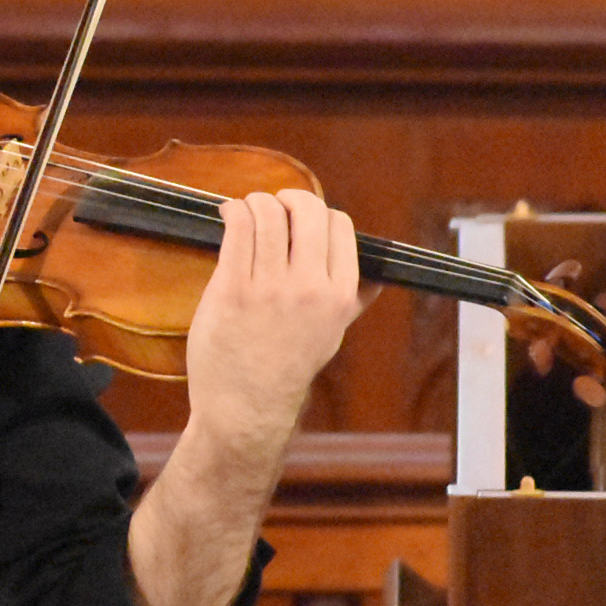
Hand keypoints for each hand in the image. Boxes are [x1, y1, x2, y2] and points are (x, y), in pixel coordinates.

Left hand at [183, 188, 365, 456]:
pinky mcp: (233, 289)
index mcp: (339, 295)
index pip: (339, 226)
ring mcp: (270, 288)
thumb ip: (353, 301)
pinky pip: (238, 230)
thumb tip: (377, 277)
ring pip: (269, 214)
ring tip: (246, 211)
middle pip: (307, 210)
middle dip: (288, 198)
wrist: (247, 406)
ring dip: (255, 202)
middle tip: (274, 205)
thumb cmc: (287, 368)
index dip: (320, 213)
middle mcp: (309, 288)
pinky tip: (229, 216)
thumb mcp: (332, 335)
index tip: (301, 218)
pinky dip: (233, 212)